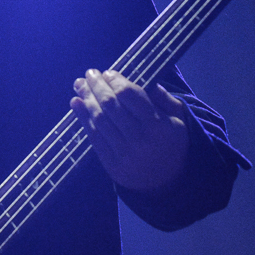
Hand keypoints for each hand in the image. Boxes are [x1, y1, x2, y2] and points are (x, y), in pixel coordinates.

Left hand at [70, 69, 188, 194]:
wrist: (167, 182)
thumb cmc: (171, 142)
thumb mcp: (178, 118)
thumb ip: (162, 97)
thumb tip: (139, 78)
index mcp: (158, 125)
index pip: (130, 95)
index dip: (115, 81)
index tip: (108, 72)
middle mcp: (140, 140)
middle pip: (111, 106)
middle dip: (97, 86)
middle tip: (89, 74)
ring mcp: (124, 154)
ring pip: (99, 120)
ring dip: (86, 99)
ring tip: (79, 85)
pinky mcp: (111, 165)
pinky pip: (94, 137)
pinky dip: (82, 118)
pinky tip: (76, 103)